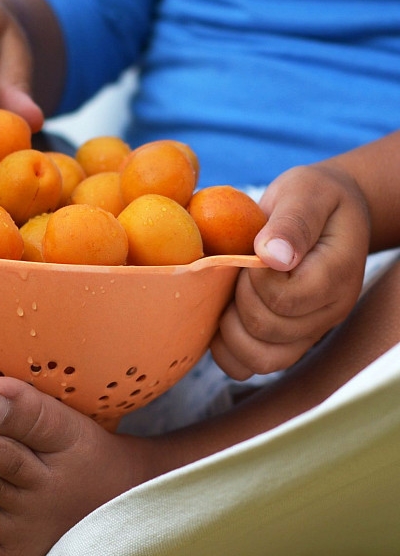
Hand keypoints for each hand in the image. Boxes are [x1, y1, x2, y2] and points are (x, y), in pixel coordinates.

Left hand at [211, 164, 370, 378]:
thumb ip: (292, 222)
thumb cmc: (314, 197)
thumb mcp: (306, 192)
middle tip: (239, 270)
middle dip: (240, 297)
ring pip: (261, 359)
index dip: (255, 279)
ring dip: (230, 330)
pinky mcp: (287, 340)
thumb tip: (272, 255)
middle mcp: (328, 312)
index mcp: (336, 275)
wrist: (327, 212)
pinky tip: (221, 317)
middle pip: (269, 329)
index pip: (287, 299)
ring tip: (229, 296)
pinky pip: (251, 365)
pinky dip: (227, 350)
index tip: (251, 253)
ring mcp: (308, 331)